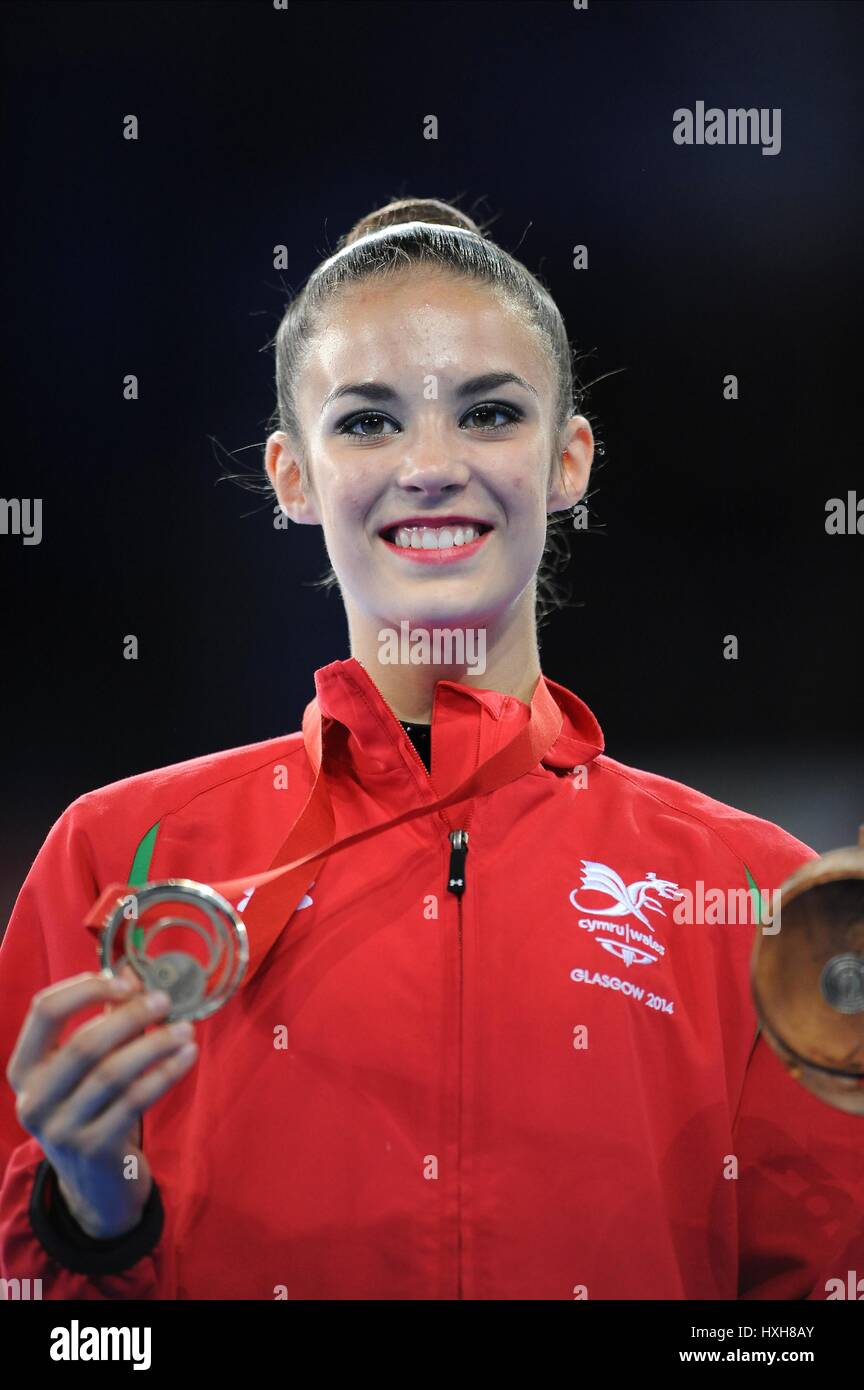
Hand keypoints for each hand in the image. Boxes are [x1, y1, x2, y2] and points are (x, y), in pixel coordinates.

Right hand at [6, 966, 196, 1238]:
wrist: (96, 1187)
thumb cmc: (93, 1110)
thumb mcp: (87, 1070)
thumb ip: (105, 1022)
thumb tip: (134, 976)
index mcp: (24, 1069)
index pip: (44, 1011)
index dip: (86, 989)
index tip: (126, 982)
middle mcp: (34, 1099)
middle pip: (83, 1044)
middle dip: (129, 1016)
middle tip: (165, 1001)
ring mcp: (61, 1129)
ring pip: (113, 1073)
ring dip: (155, 1044)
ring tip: (186, 1029)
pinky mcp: (94, 1149)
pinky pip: (135, 1100)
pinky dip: (165, 1073)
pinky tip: (187, 1057)